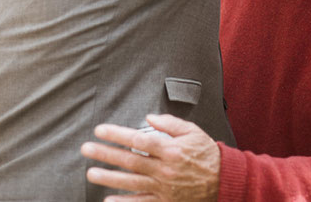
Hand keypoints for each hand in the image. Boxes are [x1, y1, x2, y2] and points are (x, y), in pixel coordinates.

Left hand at [80, 113, 219, 201]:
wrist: (224, 181)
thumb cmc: (207, 154)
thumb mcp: (192, 131)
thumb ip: (170, 123)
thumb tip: (149, 117)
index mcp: (170, 150)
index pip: (138, 140)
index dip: (117, 135)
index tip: (101, 130)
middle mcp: (165, 169)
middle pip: (129, 161)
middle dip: (106, 155)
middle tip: (87, 150)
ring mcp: (164, 187)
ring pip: (131, 183)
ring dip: (109, 178)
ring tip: (91, 173)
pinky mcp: (165, 201)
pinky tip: (109, 200)